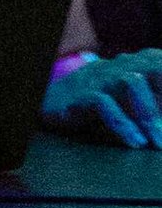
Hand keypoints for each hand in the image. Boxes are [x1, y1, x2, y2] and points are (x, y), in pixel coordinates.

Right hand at [44, 47, 161, 148]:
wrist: (56, 101)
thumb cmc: (108, 105)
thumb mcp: (143, 107)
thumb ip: (161, 114)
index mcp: (143, 65)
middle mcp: (125, 66)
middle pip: (155, 65)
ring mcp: (103, 77)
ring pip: (132, 82)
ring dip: (150, 114)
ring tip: (159, 142)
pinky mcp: (82, 94)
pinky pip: (103, 103)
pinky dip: (122, 123)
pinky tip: (135, 142)